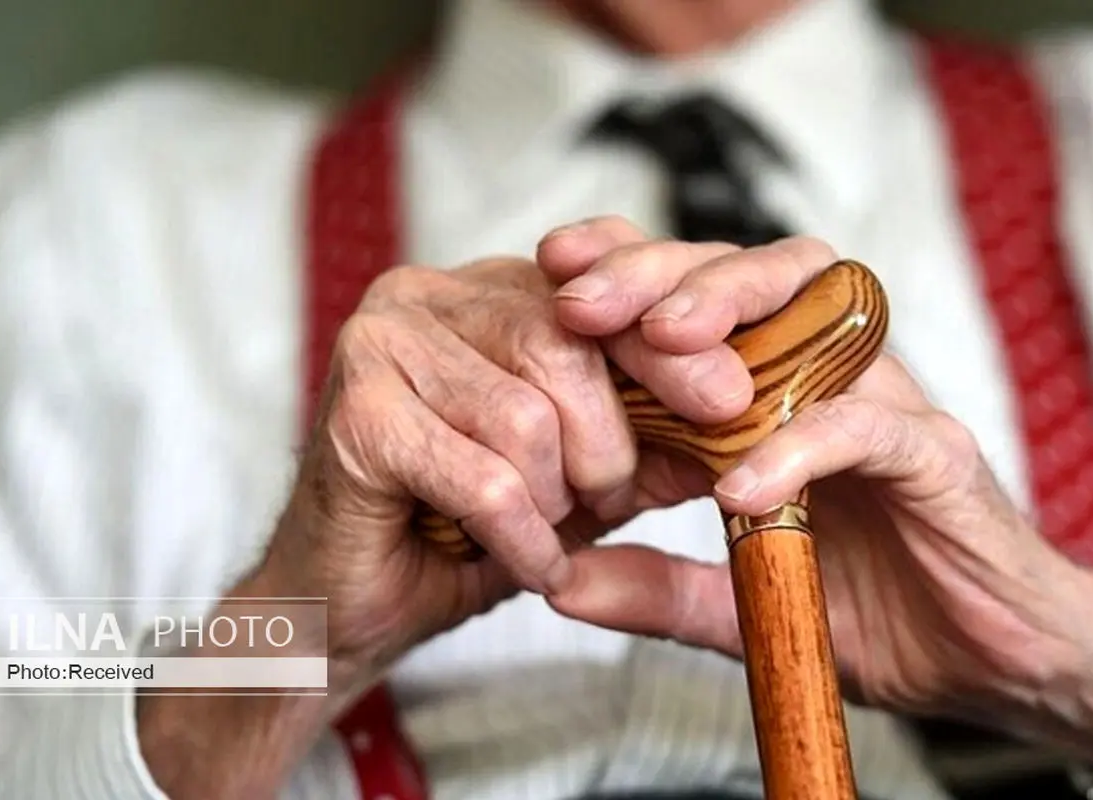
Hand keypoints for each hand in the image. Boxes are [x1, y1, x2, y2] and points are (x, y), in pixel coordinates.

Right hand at [262, 238, 777, 679]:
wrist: (352, 603)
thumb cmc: (461, 530)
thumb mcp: (576, 476)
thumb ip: (646, 438)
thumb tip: (740, 412)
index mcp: (482, 291)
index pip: (597, 286)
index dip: (670, 344)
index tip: (730, 399)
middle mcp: (426, 296)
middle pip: (565, 345)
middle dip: (608, 444)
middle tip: (606, 502)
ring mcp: (380, 344)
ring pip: (527, 417)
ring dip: (555, 500)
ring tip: (543, 533)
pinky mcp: (356, 412)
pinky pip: (484, 478)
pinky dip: (520, 538)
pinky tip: (520, 562)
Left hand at [542, 218, 1092, 755]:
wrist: (991, 662)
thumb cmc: (871, 611)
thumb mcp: (742, 602)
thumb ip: (657, 586)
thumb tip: (559, 582)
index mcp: (770, 394)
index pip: (696, 300)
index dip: (626, 272)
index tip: (549, 275)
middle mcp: (824, 379)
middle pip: (744, 275)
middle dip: (658, 272)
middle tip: (582, 301)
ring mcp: (881, 406)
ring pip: (813, 307)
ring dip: (730, 308)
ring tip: (658, 340)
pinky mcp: (935, 455)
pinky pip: (866, 425)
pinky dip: (800, 445)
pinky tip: (739, 485)